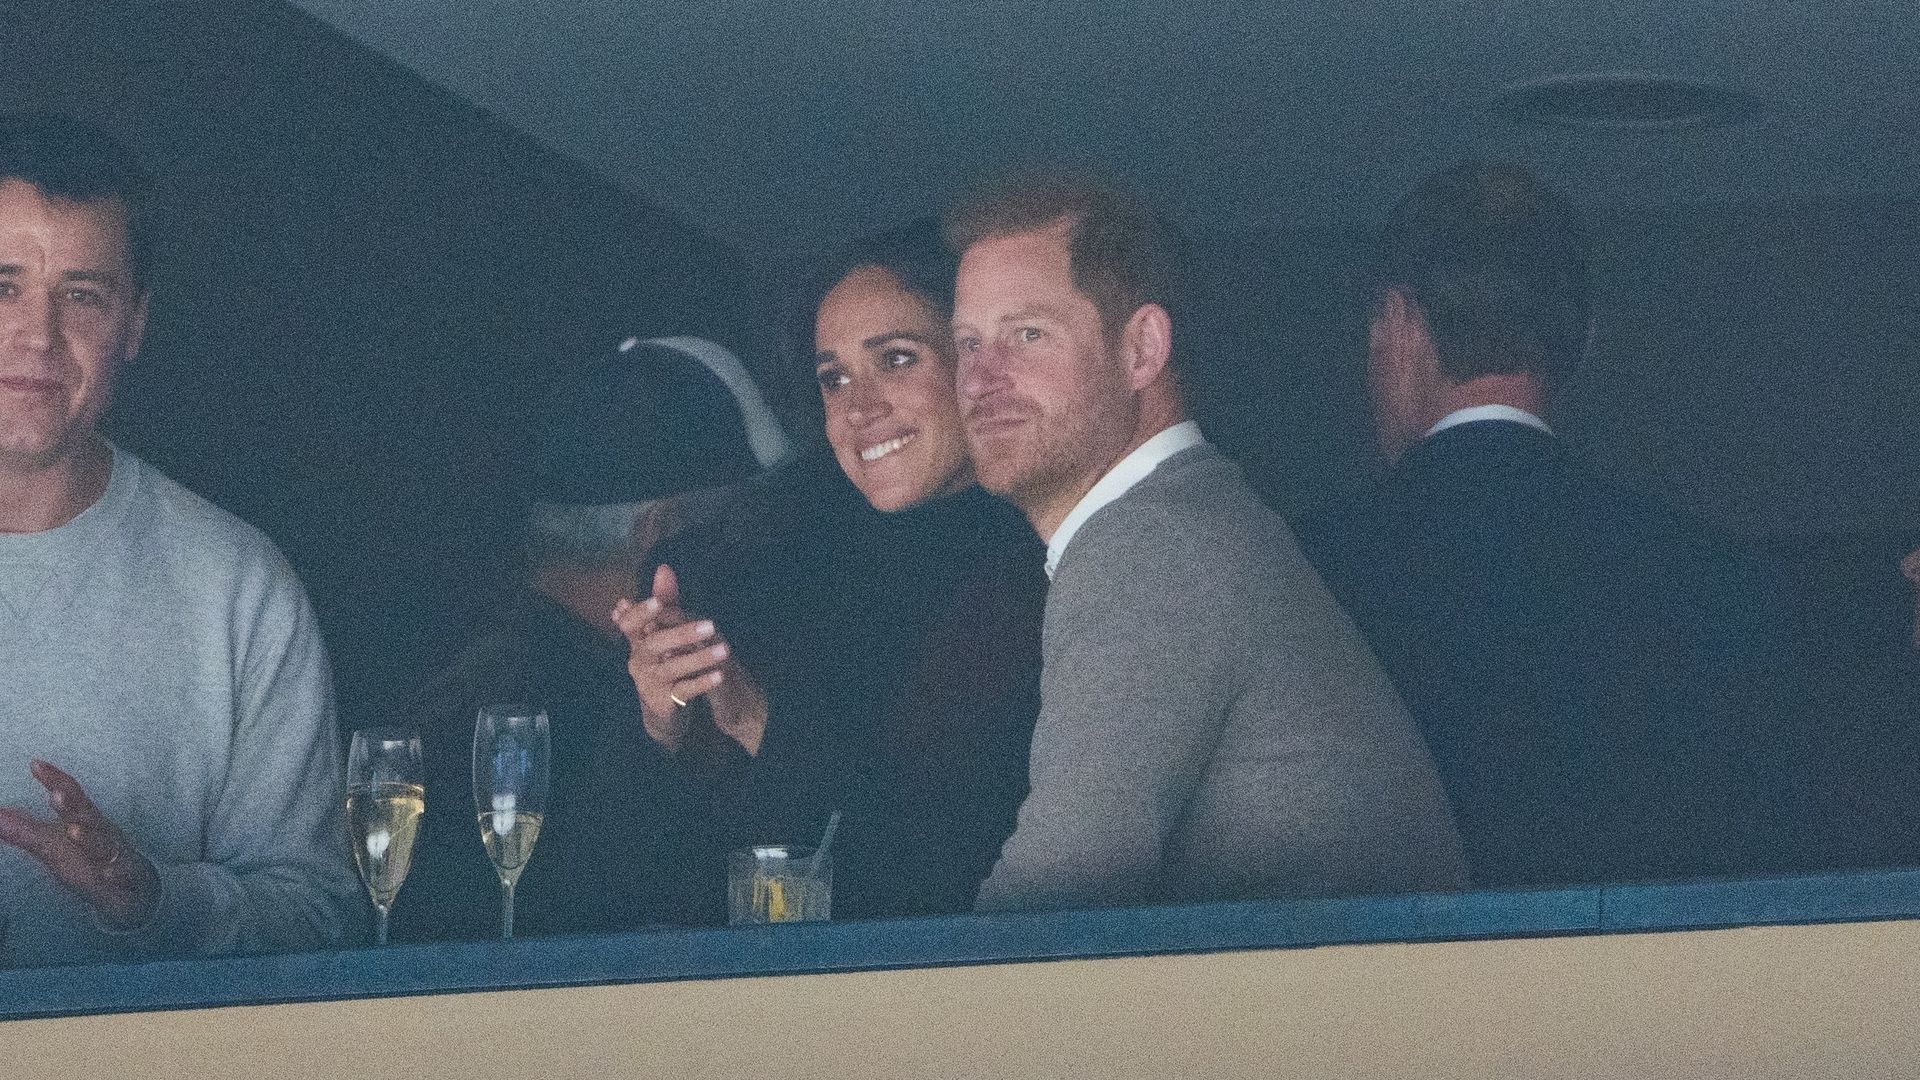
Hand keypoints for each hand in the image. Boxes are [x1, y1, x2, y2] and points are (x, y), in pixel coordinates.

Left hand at [0, 760, 160, 929]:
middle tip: (56, 794)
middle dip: (74, 806)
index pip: (72, 797)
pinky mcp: (131, 881)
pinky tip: (107, 874)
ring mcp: (119, 856)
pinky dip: (118, 874)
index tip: (36, 764)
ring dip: (92, 838)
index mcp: (87, 822)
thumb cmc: (91, 863)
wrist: (136, 892)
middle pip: (90, 816)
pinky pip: (126, 876)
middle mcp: (103, 835)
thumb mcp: (55, 847)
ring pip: (107, 846)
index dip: (55, 780)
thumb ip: (25, 831)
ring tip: (74, 831)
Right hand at [613, 564, 730, 752]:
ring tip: (725, 650)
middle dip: (681, 633)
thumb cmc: (662, 658)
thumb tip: (664, 568)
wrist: (661, 704)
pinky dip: (701, 682)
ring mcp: (650, 681)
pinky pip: (683, 690)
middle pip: (654, 644)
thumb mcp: (664, 629)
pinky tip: (719, 674)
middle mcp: (639, 659)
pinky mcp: (664, 700)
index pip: (630, 623)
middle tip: (711, 625)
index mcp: (637, 639)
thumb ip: (666, 599)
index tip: (659, 602)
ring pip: (671, 668)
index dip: (642, 612)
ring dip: (699, 658)